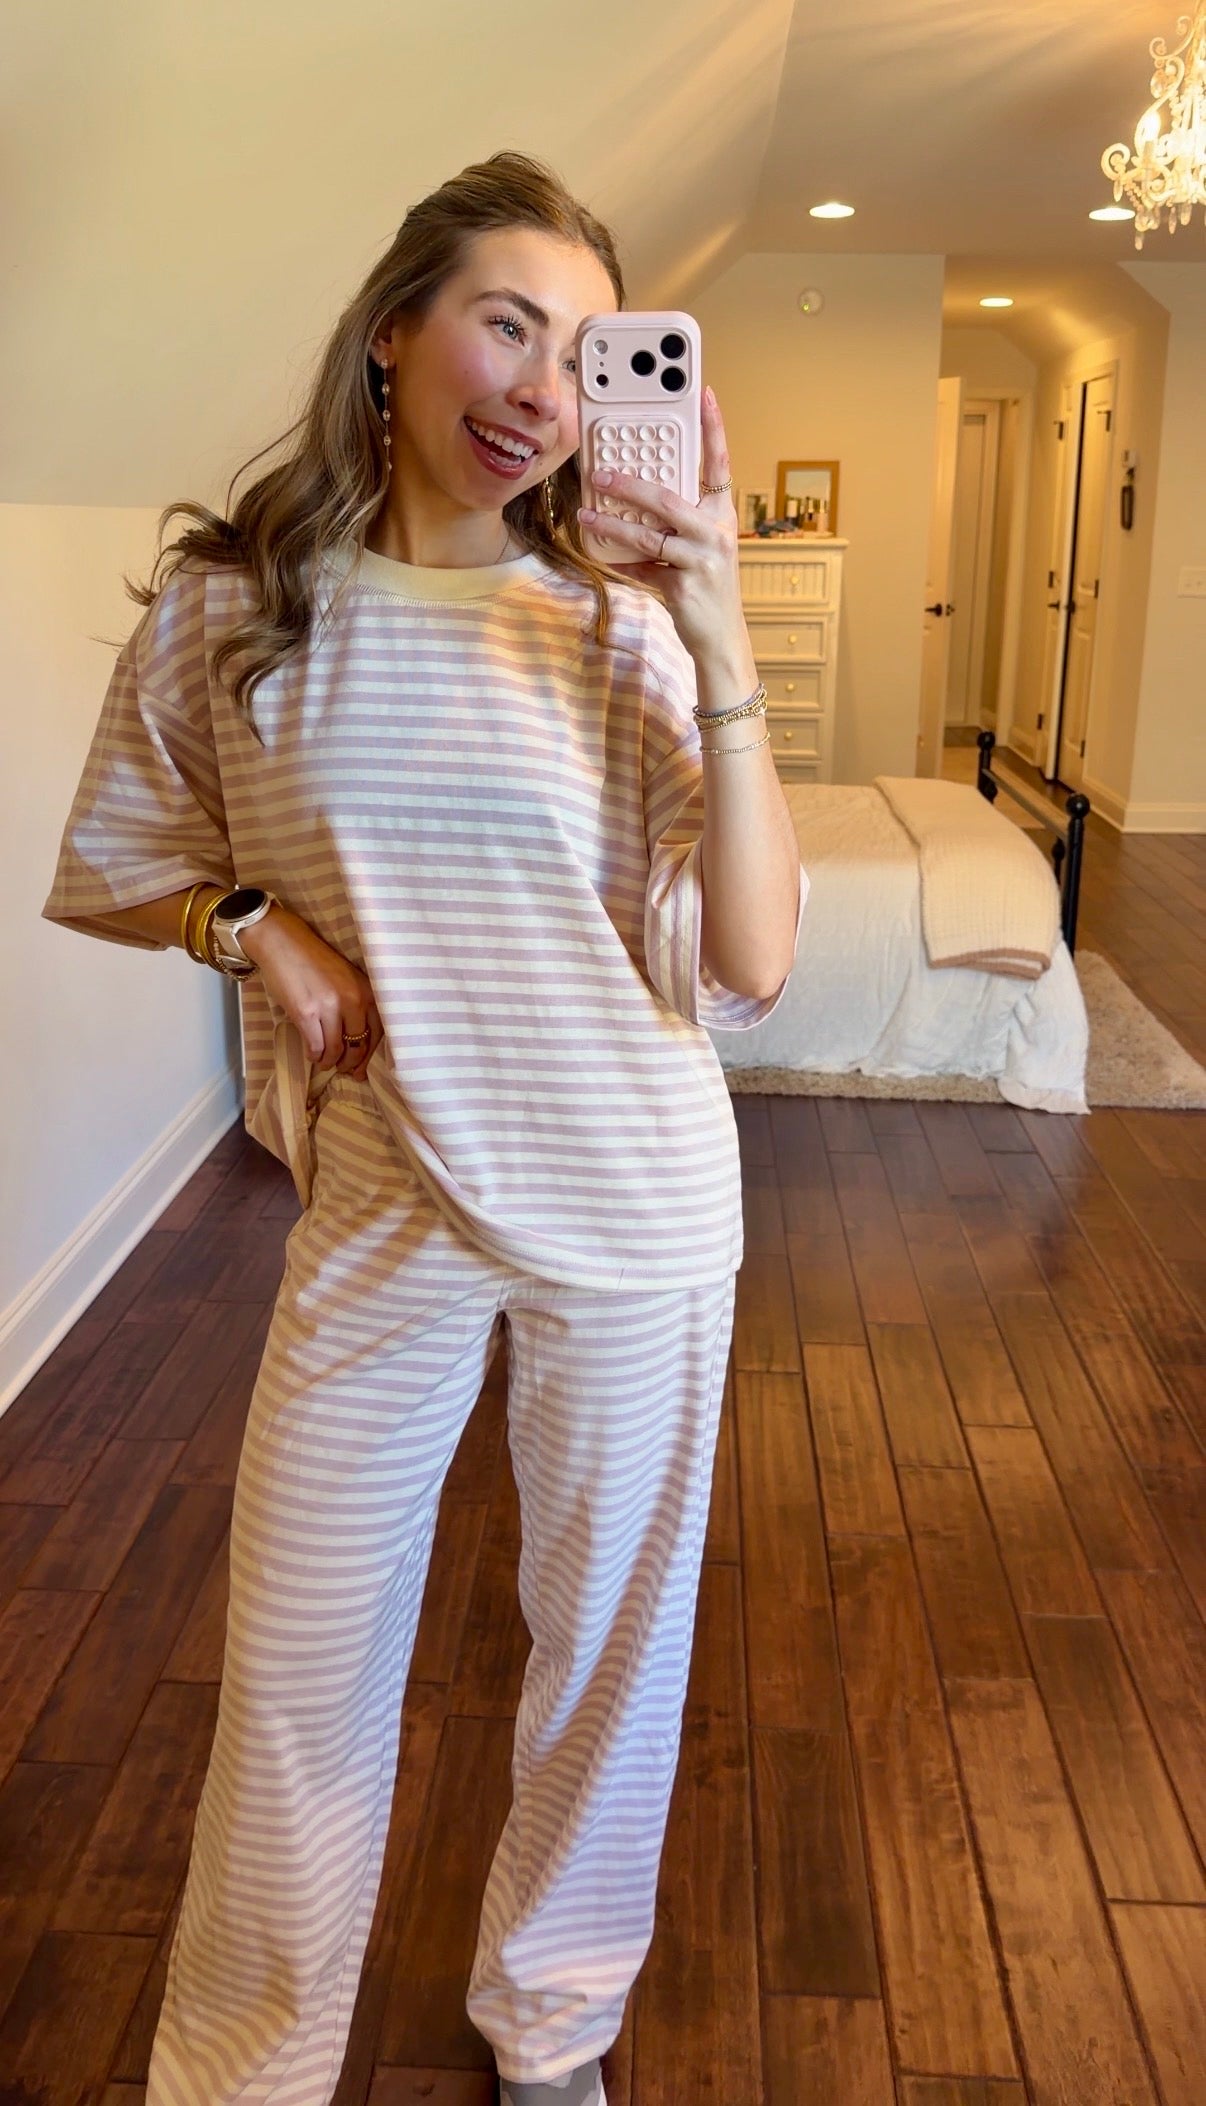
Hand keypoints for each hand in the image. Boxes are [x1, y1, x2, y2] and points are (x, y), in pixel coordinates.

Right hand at [239, 906, 383, 1081]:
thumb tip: (357, 1039)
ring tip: (325, 1063)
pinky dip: (315, 1056)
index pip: (378, 1032)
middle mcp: (353, 1000)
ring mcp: (330, 1007)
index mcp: (366, 990)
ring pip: (337, 1050)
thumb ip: (355, 1002)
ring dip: (330, 1062)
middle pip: (359, 1045)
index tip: (362, 1068)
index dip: (370, 1055)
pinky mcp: (306, 1013)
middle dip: (351, 1063)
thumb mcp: (346, 977)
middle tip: (344, 1070)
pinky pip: (316, 1046)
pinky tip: (313, 1055)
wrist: (282, 943)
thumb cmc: (313, 960)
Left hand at [576, 384, 749, 665]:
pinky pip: (642, 567)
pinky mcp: (684, 586)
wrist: (720, 637)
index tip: (704, 394)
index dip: (713, 428)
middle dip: (630, 484)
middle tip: (600, 474)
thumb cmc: (706, 587)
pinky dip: (619, 560)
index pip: (719, 463)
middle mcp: (716, 533)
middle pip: (668, 498)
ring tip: (586, 513)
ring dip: (612, 523)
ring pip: (648, 534)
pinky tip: (600, 551)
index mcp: (722, 515)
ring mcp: (702, 560)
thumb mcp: (699, 548)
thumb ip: (674, 524)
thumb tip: (631, 504)